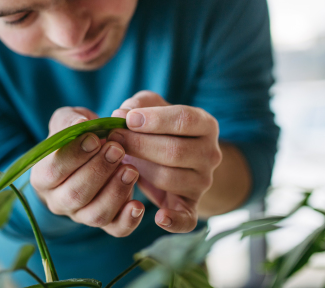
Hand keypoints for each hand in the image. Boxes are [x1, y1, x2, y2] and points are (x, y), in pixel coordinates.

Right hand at [30, 106, 144, 236]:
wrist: (93, 152)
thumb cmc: (78, 135)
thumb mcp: (68, 120)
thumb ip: (70, 121)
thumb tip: (80, 124)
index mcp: (43, 176)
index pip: (53, 171)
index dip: (74, 155)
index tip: (95, 138)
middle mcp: (59, 201)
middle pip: (75, 195)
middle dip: (98, 171)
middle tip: (117, 149)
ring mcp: (82, 215)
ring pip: (96, 215)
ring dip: (115, 192)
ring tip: (131, 169)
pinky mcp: (106, 223)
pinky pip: (116, 230)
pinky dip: (129, 220)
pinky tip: (139, 204)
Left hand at [109, 91, 222, 232]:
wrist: (170, 157)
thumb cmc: (156, 127)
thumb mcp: (150, 106)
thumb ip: (138, 104)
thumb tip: (122, 114)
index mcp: (205, 124)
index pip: (184, 120)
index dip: (154, 119)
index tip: (127, 119)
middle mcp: (210, 154)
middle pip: (175, 151)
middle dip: (139, 144)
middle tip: (113, 137)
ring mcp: (203, 182)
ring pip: (170, 178)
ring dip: (140, 169)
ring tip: (118, 159)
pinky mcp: (191, 206)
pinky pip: (187, 219)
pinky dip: (174, 221)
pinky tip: (159, 218)